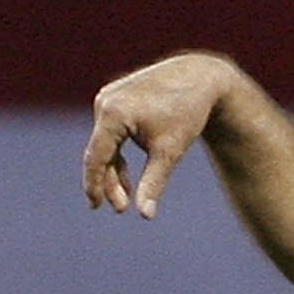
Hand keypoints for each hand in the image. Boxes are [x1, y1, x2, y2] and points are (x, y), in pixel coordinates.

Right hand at [82, 52, 242, 219]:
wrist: (199, 78)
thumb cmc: (186, 114)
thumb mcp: (169, 152)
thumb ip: (153, 183)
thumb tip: (145, 215)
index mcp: (113, 114)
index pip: (96, 157)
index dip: (94, 185)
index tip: (95, 206)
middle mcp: (105, 102)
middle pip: (99, 151)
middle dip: (109, 182)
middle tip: (122, 208)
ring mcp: (108, 97)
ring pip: (104, 142)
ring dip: (114, 169)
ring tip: (126, 196)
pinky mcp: (114, 97)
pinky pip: (109, 131)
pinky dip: (118, 152)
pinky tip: (127, 172)